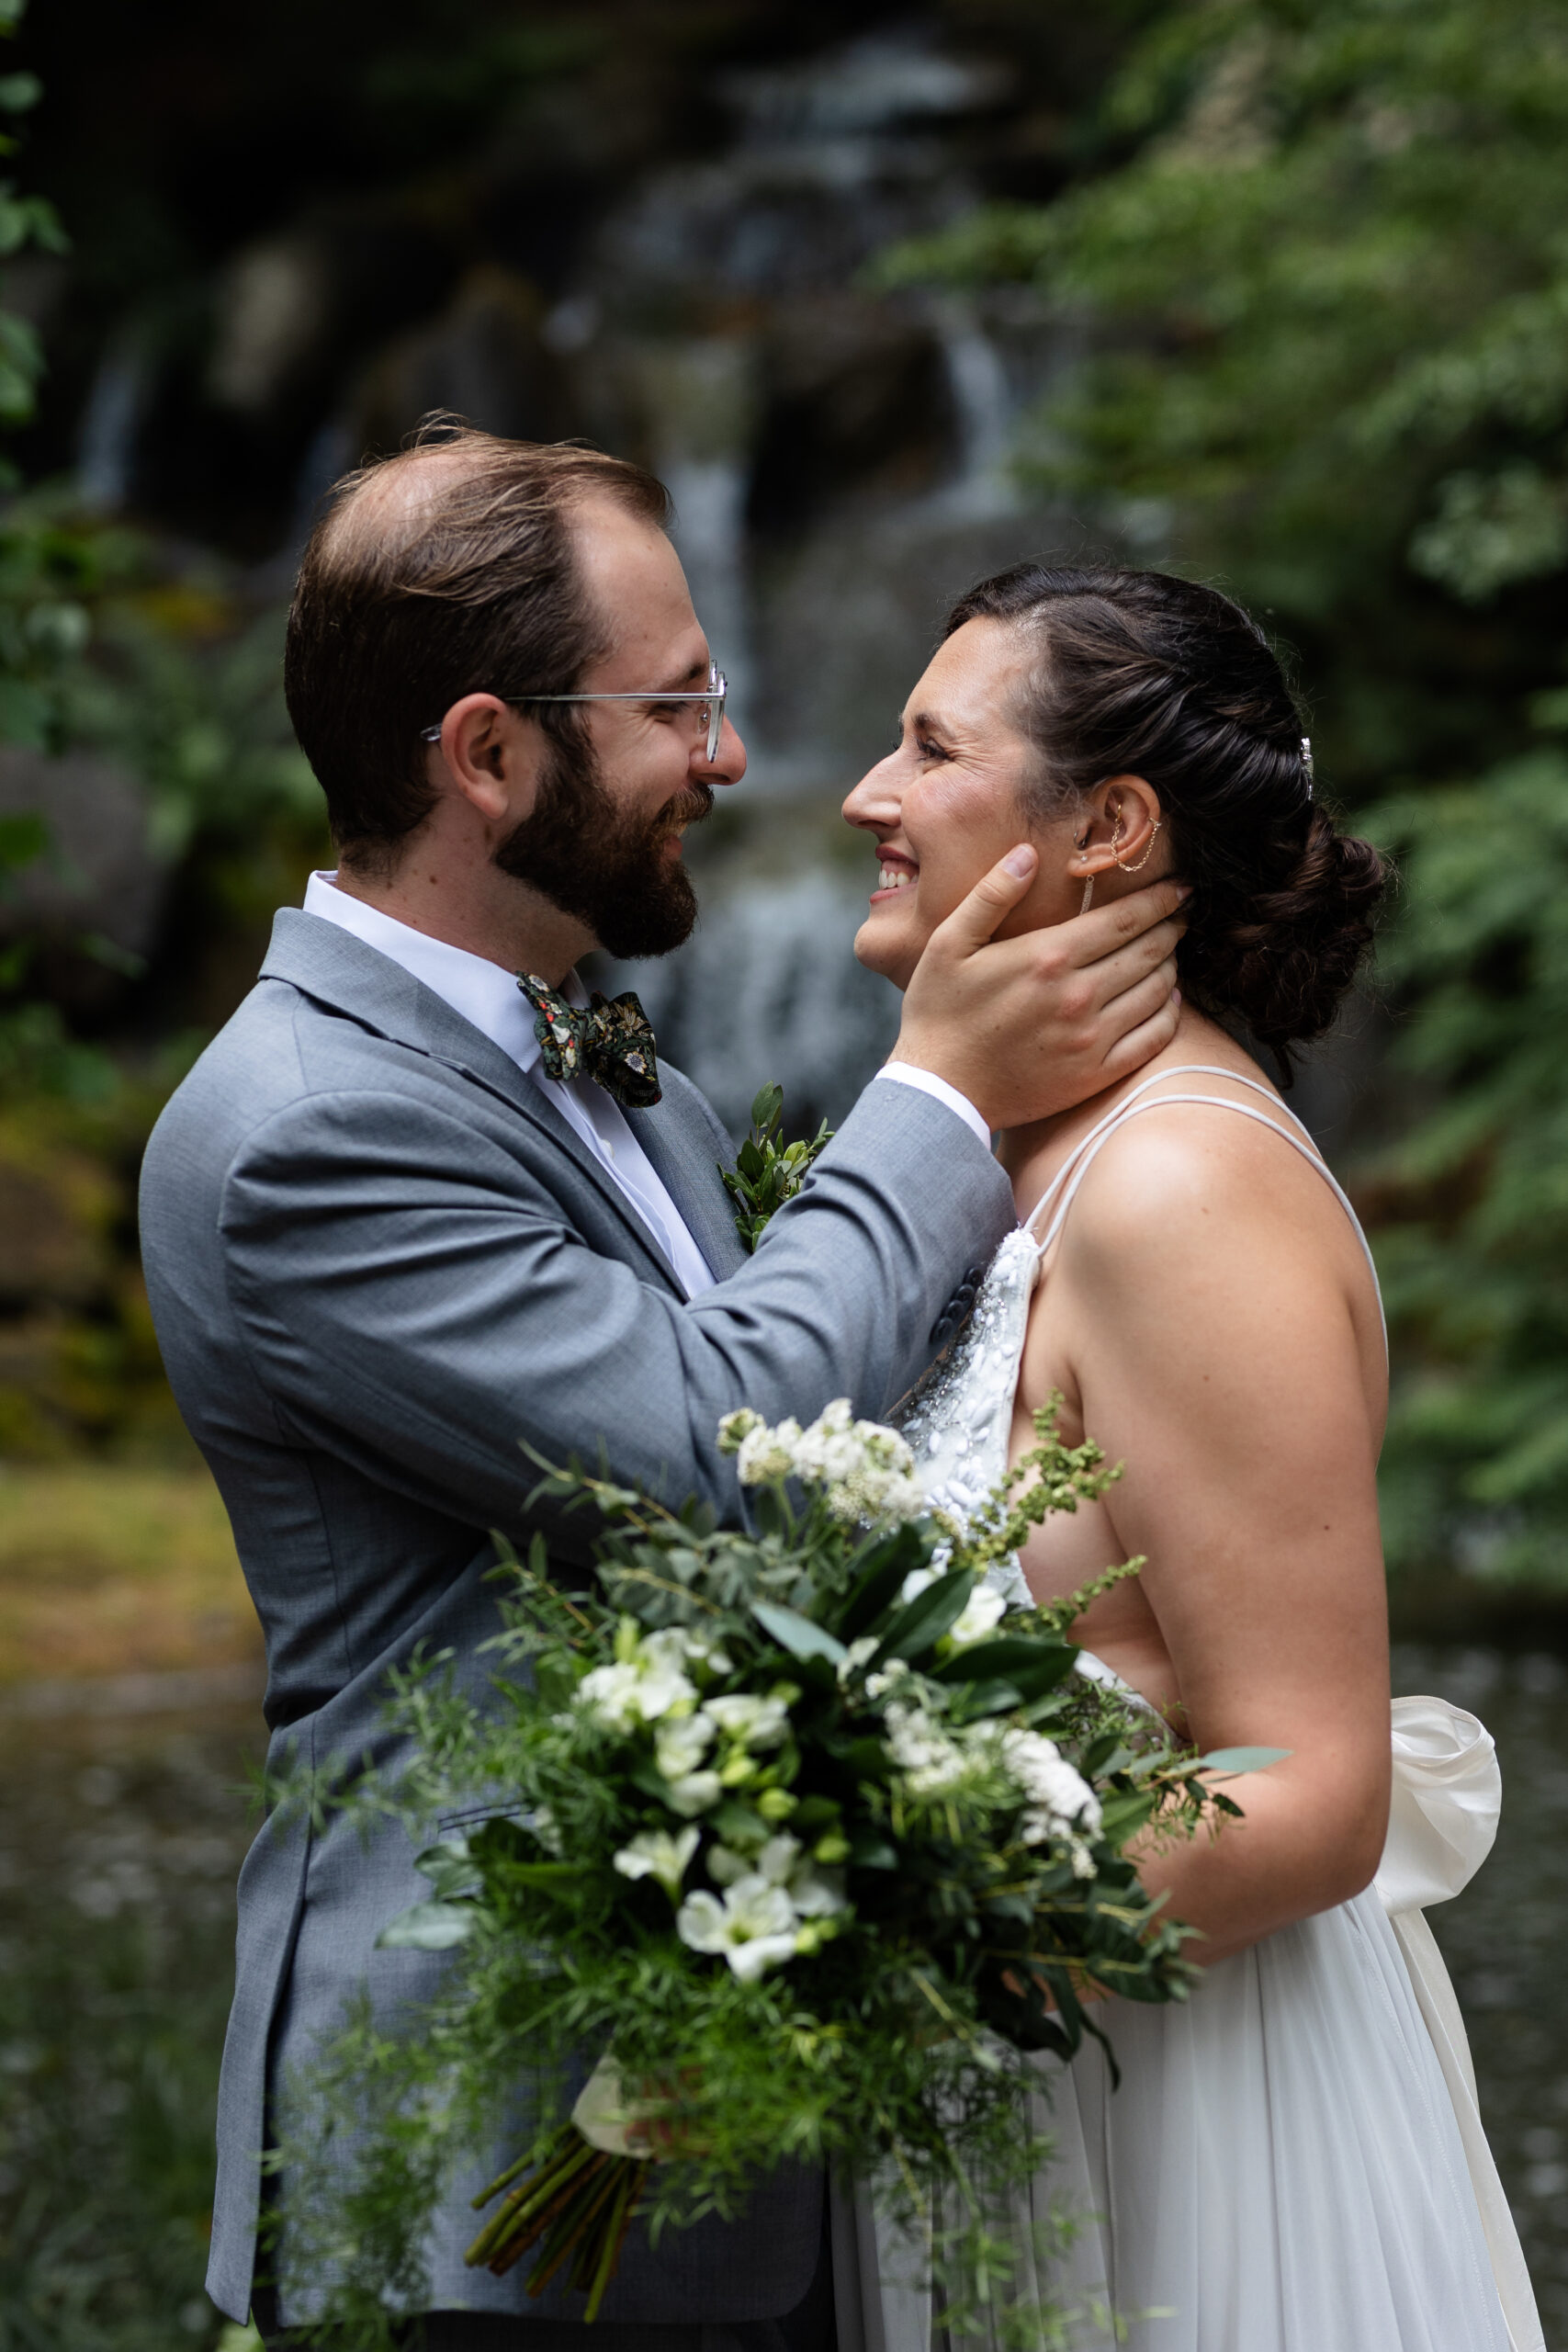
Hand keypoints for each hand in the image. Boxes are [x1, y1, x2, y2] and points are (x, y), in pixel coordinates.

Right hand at [890, 845, 1187, 1131]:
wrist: (940, 1092)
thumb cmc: (939, 1013)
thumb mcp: (949, 943)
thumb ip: (991, 894)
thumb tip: (1027, 853)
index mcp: (1049, 956)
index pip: (1126, 918)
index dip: (1161, 899)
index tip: (1181, 888)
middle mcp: (1079, 995)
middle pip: (1150, 951)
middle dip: (1172, 928)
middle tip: (1181, 916)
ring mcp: (1092, 1037)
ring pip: (1158, 991)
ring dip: (1172, 965)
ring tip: (1170, 953)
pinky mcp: (1096, 1073)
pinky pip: (1154, 1038)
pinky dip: (1171, 1013)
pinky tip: (1168, 1001)